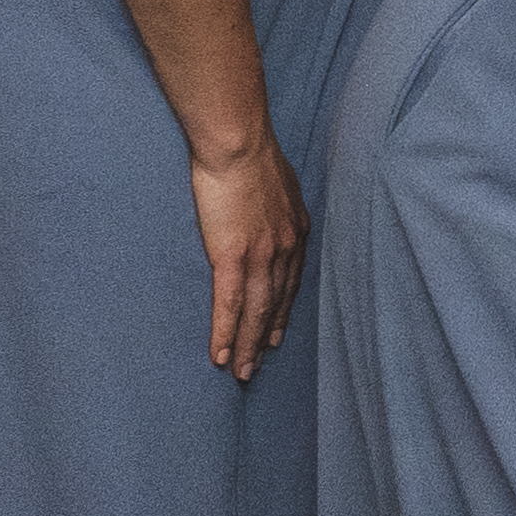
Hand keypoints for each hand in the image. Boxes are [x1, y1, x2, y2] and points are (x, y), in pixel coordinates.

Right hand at [186, 134, 308, 380]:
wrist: (238, 143)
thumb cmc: (251, 154)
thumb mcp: (277, 182)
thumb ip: (275, 204)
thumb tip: (268, 208)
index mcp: (296, 231)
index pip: (290, 282)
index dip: (282, 311)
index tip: (275, 333)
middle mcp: (285, 249)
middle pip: (276, 304)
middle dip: (265, 337)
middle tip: (256, 364)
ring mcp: (261, 256)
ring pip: (255, 312)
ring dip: (246, 346)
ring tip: (238, 372)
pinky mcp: (232, 257)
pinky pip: (230, 305)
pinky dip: (225, 333)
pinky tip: (219, 354)